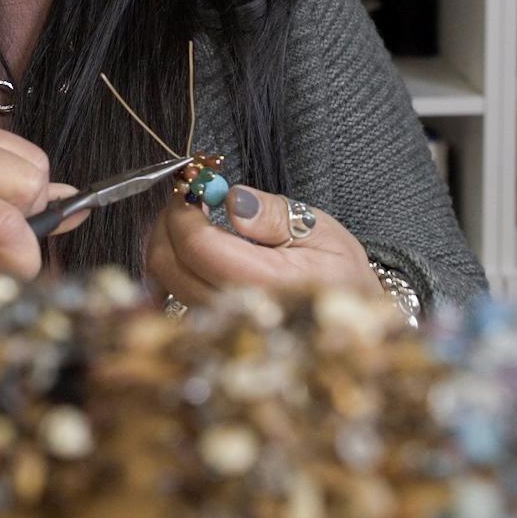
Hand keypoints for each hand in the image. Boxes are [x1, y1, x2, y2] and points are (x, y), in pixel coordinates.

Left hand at [145, 186, 381, 309]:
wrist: (352, 318)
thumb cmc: (340, 271)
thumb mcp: (320, 229)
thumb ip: (273, 215)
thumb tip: (232, 201)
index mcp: (268, 285)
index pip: (200, 247)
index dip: (184, 210)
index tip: (191, 186)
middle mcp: (239, 312)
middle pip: (169, 268)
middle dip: (166, 224)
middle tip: (184, 197)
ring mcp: (223, 327)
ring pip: (165, 283)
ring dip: (165, 243)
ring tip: (190, 218)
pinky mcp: (214, 331)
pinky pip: (173, 297)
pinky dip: (172, 266)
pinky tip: (192, 248)